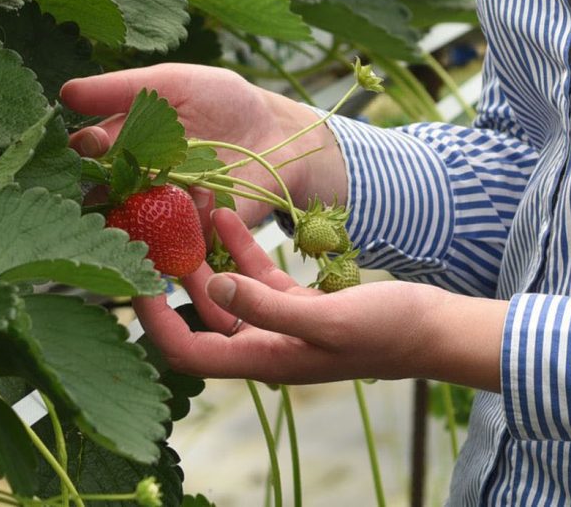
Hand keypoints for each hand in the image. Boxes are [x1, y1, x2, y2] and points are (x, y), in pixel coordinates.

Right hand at [58, 63, 333, 230]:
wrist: (277, 132)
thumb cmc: (223, 101)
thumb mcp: (174, 83)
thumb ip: (122, 88)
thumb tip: (66, 92)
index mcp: (125, 142)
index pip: (88, 152)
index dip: (84, 150)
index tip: (90, 143)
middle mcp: (135, 180)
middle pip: (101, 194)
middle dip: (104, 188)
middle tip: (117, 175)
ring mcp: (162, 211)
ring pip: (132, 223)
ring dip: (140, 211)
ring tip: (160, 191)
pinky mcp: (192, 233)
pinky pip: (175, 239)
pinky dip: (187, 221)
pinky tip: (207, 197)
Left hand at [139, 207, 480, 386]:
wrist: (437, 331)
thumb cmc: (388, 332)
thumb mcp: (327, 319)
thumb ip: (268, 305)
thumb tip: (215, 285)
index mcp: (264, 359)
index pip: (188, 349)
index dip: (154, 320)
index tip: (133, 279)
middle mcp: (265, 345)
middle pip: (200, 315)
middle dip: (174, 275)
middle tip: (150, 230)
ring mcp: (282, 323)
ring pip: (227, 289)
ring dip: (204, 254)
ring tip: (183, 211)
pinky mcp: (302, 304)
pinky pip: (257, 275)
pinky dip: (240, 245)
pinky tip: (224, 213)